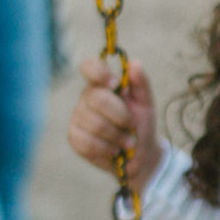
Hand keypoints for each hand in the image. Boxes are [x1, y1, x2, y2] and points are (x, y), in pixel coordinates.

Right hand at [67, 57, 162, 194]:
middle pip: (98, 99)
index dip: (99, 72)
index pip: (89, 67)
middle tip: (131, 125)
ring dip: (117, 136)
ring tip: (126, 141)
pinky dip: (106, 148)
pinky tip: (113, 150)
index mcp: (102, 84)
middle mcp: (87, 97)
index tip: (116, 84)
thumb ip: (141, 84)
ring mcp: (77, 117)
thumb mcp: (146, 104)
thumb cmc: (141, 125)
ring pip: (95, 124)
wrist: (139, 155)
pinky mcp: (74, 137)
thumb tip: (135, 63)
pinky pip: (87, 142)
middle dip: (121, 116)